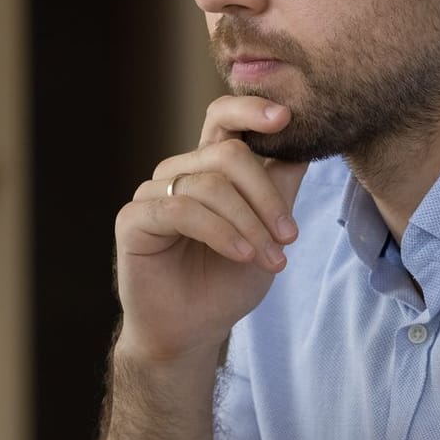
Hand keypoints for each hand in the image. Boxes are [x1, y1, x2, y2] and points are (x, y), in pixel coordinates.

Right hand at [113, 95, 308, 365]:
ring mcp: (152, 193)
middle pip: (228, 153)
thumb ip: (281, 187)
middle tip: (290, 236)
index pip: (225, 118)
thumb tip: (306, 144)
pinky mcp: (133, 219)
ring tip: (272, 259)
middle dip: (266, 196)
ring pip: (210, 184)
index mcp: (208, 167)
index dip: (252, 109)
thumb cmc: (226, 282)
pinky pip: (182, 211)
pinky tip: (242, 255)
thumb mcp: (268, 232)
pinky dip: (220, 232)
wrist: (192, 331)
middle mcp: (178, 172)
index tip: (286, 117)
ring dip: (250, 223)